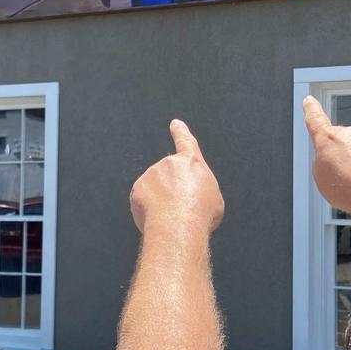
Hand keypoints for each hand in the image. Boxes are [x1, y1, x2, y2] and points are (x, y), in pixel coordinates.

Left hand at [130, 120, 224, 236]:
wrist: (178, 225)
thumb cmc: (201, 214)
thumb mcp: (213, 197)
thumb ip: (199, 188)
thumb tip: (190, 194)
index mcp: (192, 162)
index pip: (186, 142)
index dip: (181, 132)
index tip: (175, 123)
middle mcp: (169, 163)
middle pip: (169, 176)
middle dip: (172, 191)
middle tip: (181, 210)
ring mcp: (151, 175)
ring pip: (155, 189)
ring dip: (161, 201)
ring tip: (172, 217)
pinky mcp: (137, 189)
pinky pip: (142, 200)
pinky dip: (148, 210)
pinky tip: (158, 219)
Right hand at [302, 96, 350, 220]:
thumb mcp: (321, 179)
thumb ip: (322, 163)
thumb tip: (332, 159)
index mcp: (328, 139)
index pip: (315, 119)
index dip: (311, 110)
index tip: (309, 101)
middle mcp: (349, 134)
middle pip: (340, 143)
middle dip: (340, 158)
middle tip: (343, 178)